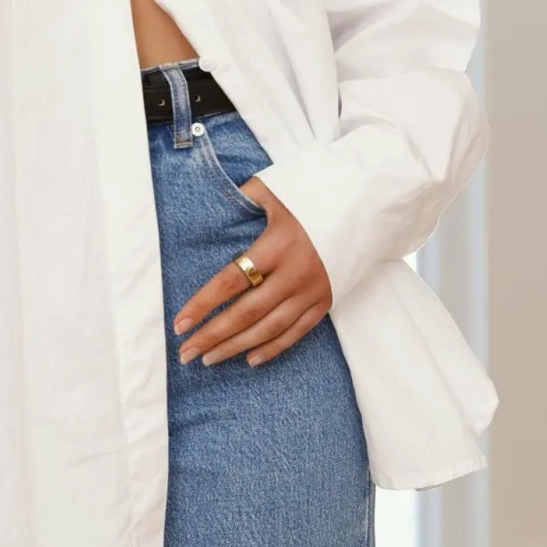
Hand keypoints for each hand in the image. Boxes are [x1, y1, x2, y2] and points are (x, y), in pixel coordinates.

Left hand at [172, 175, 332, 367]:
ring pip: (268, 328)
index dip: (203, 304)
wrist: (366, 206)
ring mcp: (312, 290)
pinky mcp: (326, 301)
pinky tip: (250, 359)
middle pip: (246, 313)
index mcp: (276, 245)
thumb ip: (244, 196)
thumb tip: (216, 203)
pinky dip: (273, 348)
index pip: (231, 281)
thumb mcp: (277, 187)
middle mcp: (294, 273)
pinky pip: (296, 332)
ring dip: (236, 347)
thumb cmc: (313, 194)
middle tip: (186, 353)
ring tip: (209, 359)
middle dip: (212, 335)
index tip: (179, 323)